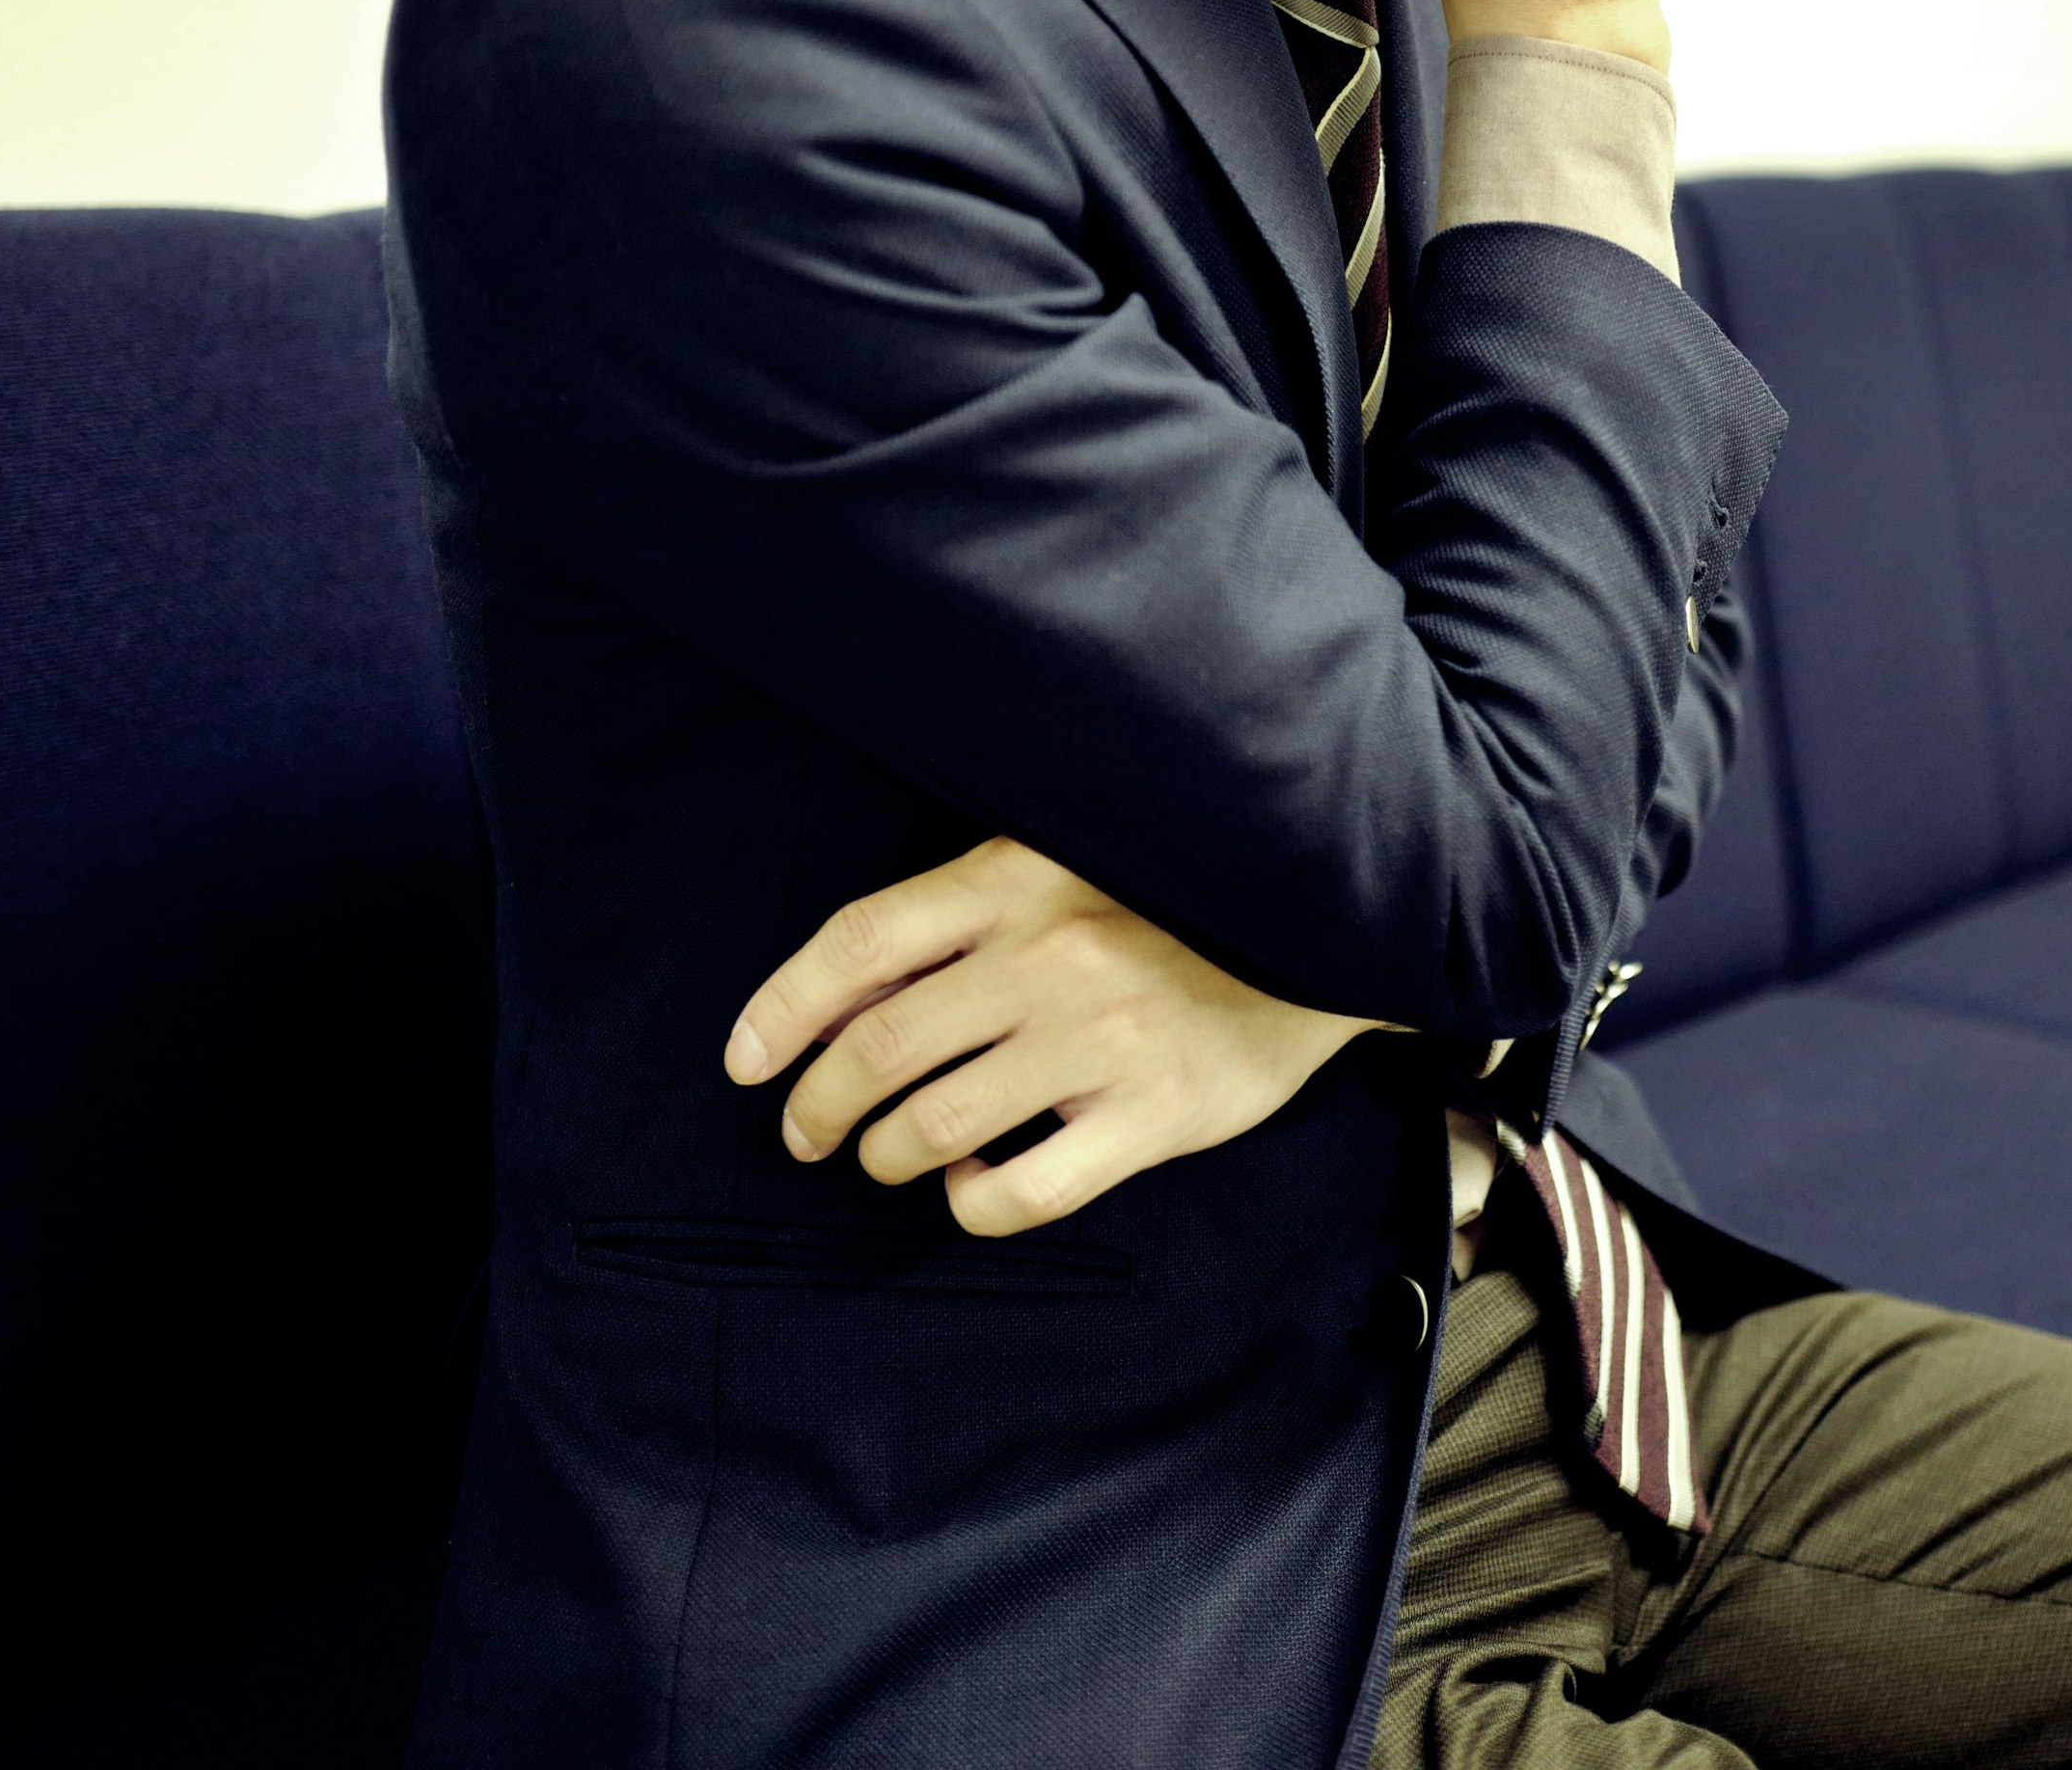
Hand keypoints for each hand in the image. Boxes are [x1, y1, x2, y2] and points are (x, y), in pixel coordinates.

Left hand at [722, 835, 1386, 1235]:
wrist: (1327, 929)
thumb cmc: (1169, 904)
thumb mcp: (1060, 869)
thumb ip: (961, 921)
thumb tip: (838, 1008)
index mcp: (1018, 877)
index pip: (859, 944)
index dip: (782, 1010)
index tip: (744, 1061)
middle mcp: (1052, 953)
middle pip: (881, 1046)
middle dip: (819, 1104)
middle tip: (806, 1133)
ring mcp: (1104, 1038)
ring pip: (937, 1124)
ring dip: (886, 1154)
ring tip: (887, 1157)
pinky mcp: (1155, 1113)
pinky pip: (1024, 1190)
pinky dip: (972, 1202)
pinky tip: (972, 1185)